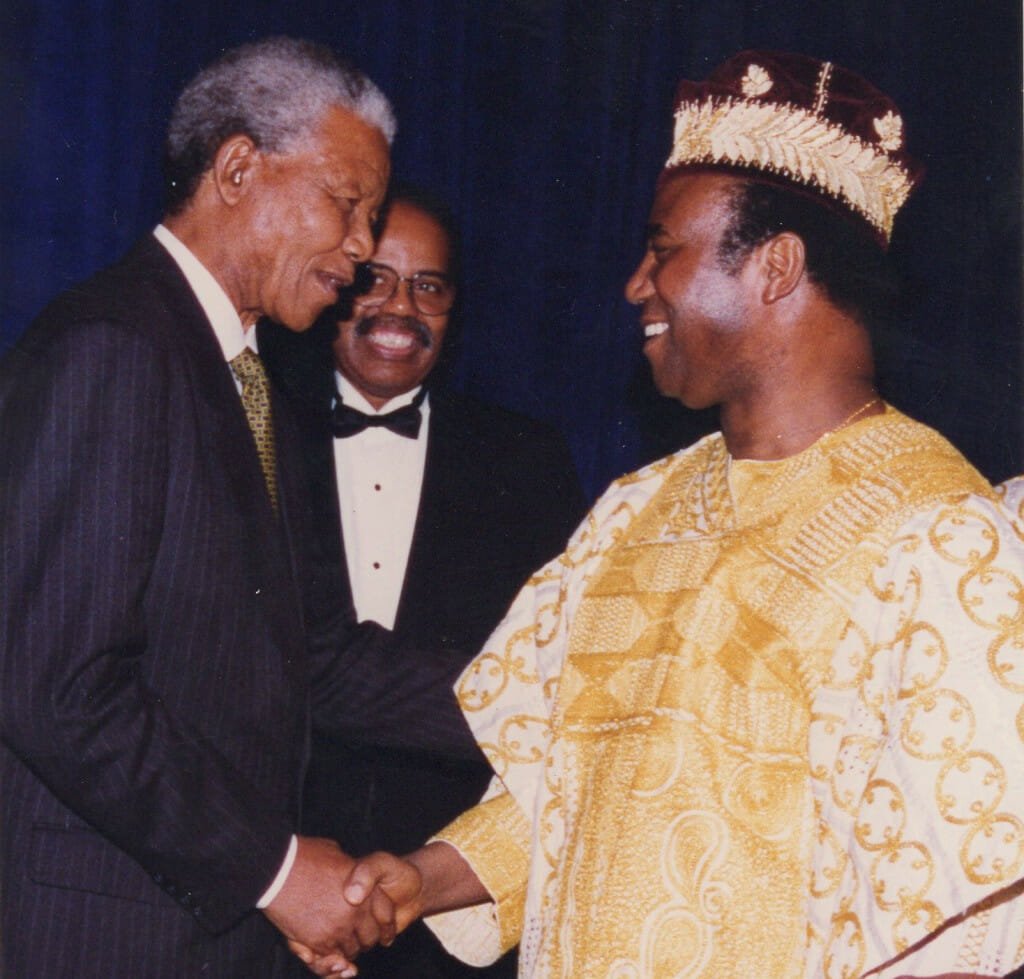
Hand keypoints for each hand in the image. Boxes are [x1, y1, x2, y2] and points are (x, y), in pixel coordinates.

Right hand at [263, 836, 397, 974]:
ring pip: (350, 950)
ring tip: (341, 942)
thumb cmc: (307, 856)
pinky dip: (329, 956)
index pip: (387, 914)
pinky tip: (327, 949)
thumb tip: (351, 878)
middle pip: (370, 938)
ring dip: (347, 948)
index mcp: (366, 890)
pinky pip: (329, 957)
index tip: (385, 932)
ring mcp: (336, 929)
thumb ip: (350, 871)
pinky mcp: (316, 942)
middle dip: (366, 939)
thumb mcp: (339, 855)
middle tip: (359, 937)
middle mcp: (355, 913)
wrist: (279, 868)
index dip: (386, 924)